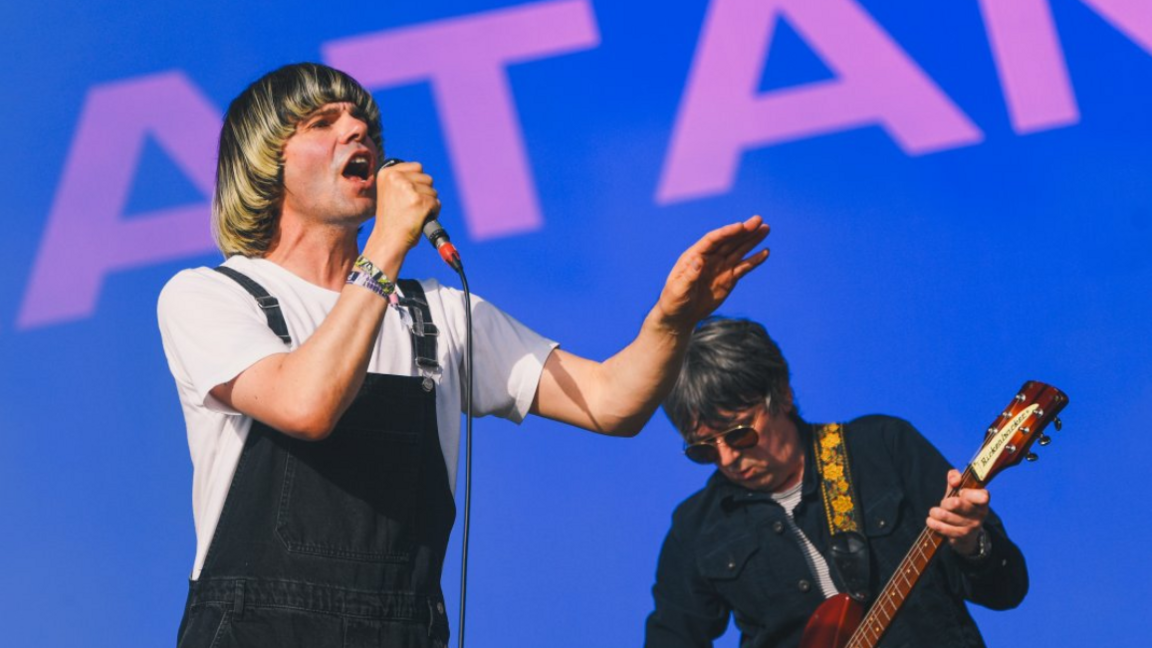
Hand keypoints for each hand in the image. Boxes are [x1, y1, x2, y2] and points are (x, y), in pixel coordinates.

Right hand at [366, 161, 439, 261]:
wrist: (388, 239)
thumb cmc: (391, 220)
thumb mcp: (390, 193)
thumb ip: (403, 181)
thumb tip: (424, 176)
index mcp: (387, 173)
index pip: (417, 167)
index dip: (418, 182)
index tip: (411, 194)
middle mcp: (396, 178)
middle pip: (427, 178)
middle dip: (425, 192)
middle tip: (412, 207)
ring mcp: (408, 189)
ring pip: (433, 191)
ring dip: (429, 202)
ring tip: (415, 213)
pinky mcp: (419, 201)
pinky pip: (436, 203)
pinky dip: (433, 212)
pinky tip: (421, 219)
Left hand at [653, 215, 769, 329]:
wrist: (680, 315)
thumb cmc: (674, 301)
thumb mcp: (678, 289)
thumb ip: (689, 275)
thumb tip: (699, 260)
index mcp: (694, 256)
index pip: (712, 240)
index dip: (727, 232)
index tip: (741, 226)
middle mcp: (709, 258)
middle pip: (729, 241)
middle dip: (744, 231)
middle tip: (759, 220)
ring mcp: (720, 267)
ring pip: (739, 250)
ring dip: (752, 240)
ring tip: (766, 229)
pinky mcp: (729, 278)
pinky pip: (744, 267)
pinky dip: (755, 260)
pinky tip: (765, 252)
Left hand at [927, 469, 989, 555]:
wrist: (966, 532)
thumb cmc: (961, 505)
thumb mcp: (958, 490)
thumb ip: (955, 478)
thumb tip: (954, 479)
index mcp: (982, 500)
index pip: (982, 496)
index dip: (967, 493)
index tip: (960, 492)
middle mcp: (981, 513)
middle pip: (956, 504)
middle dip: (945, 502)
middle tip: (943, 504)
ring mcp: (972, 526)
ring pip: (947, 516)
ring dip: (936, 513)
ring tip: (933, 512)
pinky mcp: (963, 536)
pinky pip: (945, 529)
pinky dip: (934, 523)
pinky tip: (930, 520)